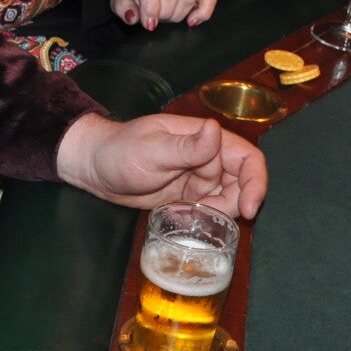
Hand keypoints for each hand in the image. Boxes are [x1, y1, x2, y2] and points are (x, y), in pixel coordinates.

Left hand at [56, 112, 267, 219]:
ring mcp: (198, 179)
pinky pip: (208, 212)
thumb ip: (187, 146)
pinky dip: (203, 220)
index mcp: (204, 139)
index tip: (249, 207)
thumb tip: (215, 130)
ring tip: (188, 216)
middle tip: (210, 219)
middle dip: (235, 204)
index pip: (246, 157)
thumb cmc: (121, 151)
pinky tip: (182, 221)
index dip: (255, 181)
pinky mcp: (187, 198)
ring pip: (226, 200)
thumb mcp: (152, 150)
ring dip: (217, 214)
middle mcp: (207, 158)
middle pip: (241, 183)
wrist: (95, 169)